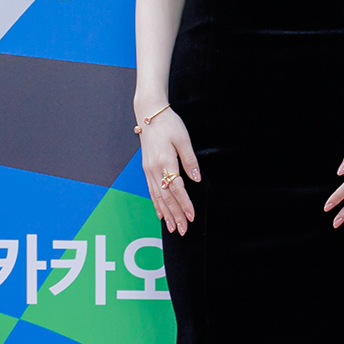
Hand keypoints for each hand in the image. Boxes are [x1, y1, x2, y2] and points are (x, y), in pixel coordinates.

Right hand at [139, 109, 200, 233]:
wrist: (149, 114)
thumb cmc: (168, 124)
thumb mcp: (183, 139)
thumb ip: (190, 160)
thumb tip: (197, 179)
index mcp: (165, 161)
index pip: (177, 188)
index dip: (185, 204)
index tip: (192, 216)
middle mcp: (154, 169)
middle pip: (166, 197)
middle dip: (175, 215)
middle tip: (183, 230)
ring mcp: (148, 170)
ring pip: (158, 197)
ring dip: (166, 214)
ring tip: (173, 228)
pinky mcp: (146, 169)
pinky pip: (152, 191)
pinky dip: (157, 204)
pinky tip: (161, 214)